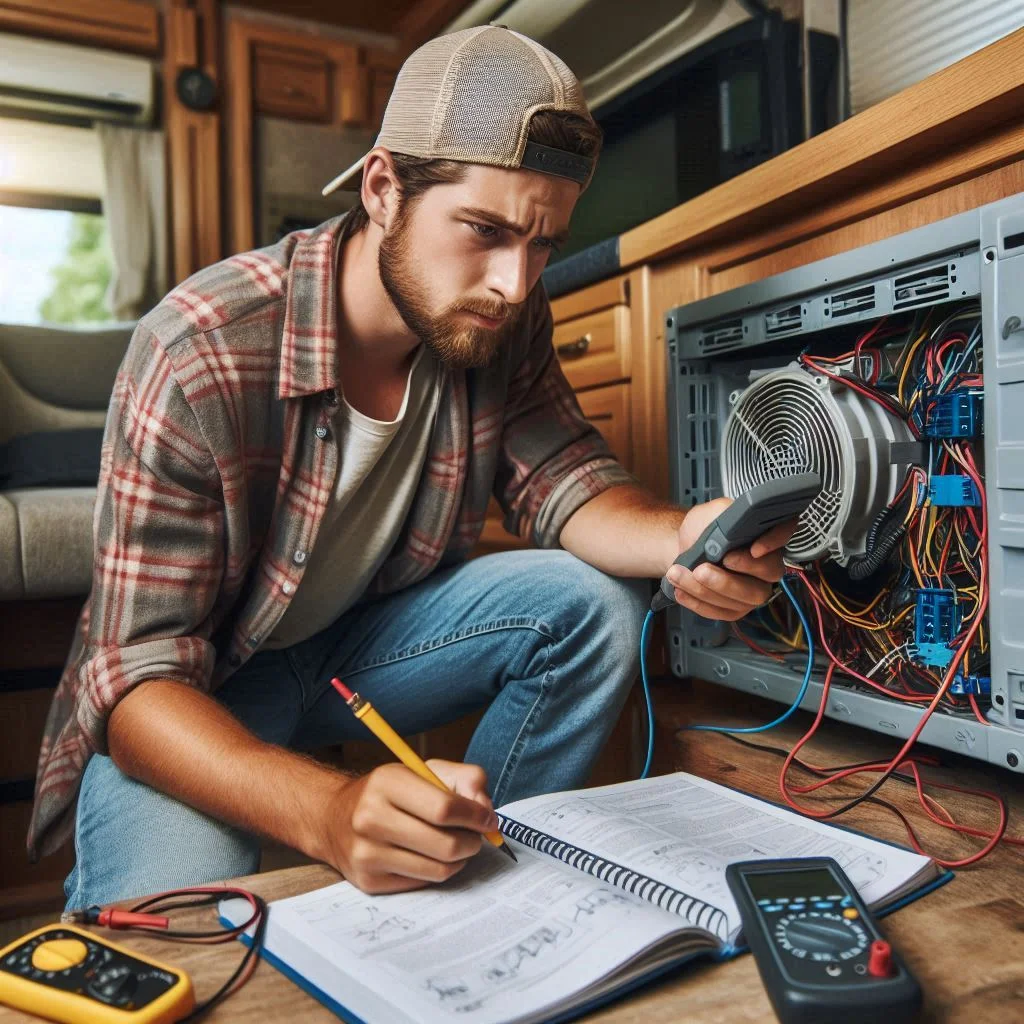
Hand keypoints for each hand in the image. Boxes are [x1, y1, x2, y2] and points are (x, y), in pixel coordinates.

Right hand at [319, 759, 498, 894]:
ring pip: (438, 869)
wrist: (335, 818)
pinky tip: (432, 856)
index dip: (476, 816)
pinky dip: (437, 871)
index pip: (444, 808)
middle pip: (445, 844)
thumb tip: (486, 810)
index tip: (489, 819)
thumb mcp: (425, 771)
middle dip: (472, 842)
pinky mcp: (368, 881)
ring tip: (456, 845)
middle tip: (475, 836)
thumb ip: (466, 779)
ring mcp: (367, 854)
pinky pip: (423, 882)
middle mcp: (371, 818)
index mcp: (387, 783)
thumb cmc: (390, 792)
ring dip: (459, 860)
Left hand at [663, 497, 795, 620]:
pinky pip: (723, 612)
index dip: (775, 541)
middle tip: (702, 569)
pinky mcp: (737, 608)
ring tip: (679, 575)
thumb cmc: (700, 530)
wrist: (684, 549)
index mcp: (764, 533)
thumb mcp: (708, 513)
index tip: (754, 549)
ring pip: (743, 599)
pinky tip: (681, 590)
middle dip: (732, 576)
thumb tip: (729, 525)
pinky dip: (698, 602)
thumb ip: (721, 515)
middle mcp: (767, 562)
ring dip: (706, 590)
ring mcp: (754, 588)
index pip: (784, 532)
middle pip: (768, 574)